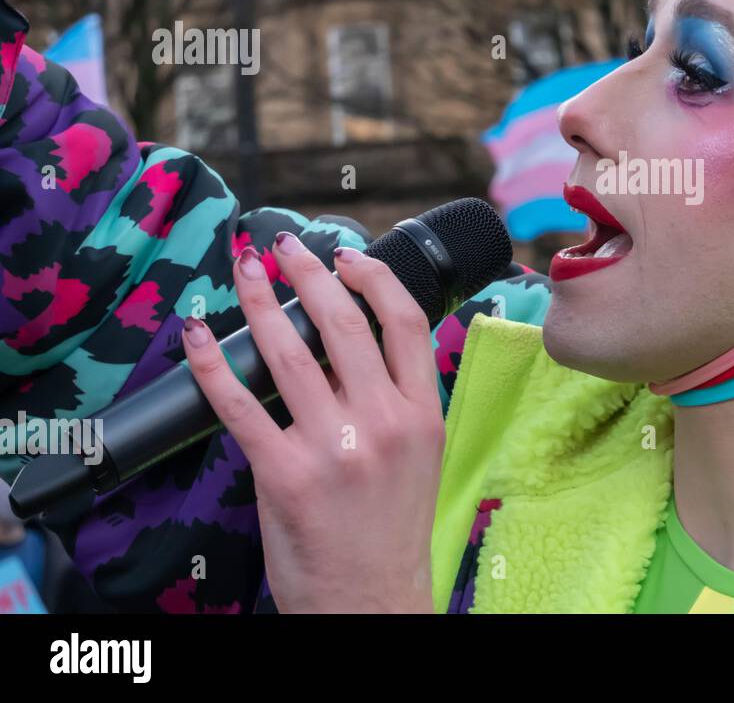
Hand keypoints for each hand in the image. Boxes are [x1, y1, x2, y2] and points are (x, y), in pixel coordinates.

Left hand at [182, 232, 442, 612]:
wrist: (370, 599)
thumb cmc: (390, 531)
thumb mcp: (417, 457)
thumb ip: (392, 400)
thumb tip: (345, 345)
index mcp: (421, 415)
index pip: (405, 324)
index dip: (374, 278)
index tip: (348, 256)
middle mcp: (383, 424)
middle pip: (346, 324)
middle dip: (309, 274)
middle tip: (284, 249)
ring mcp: (333, 447)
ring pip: (290, 354)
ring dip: (261, 302)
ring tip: (245, 271)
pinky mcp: (284, 474)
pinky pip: (239, 405)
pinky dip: (213, 364)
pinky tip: (198, 336)